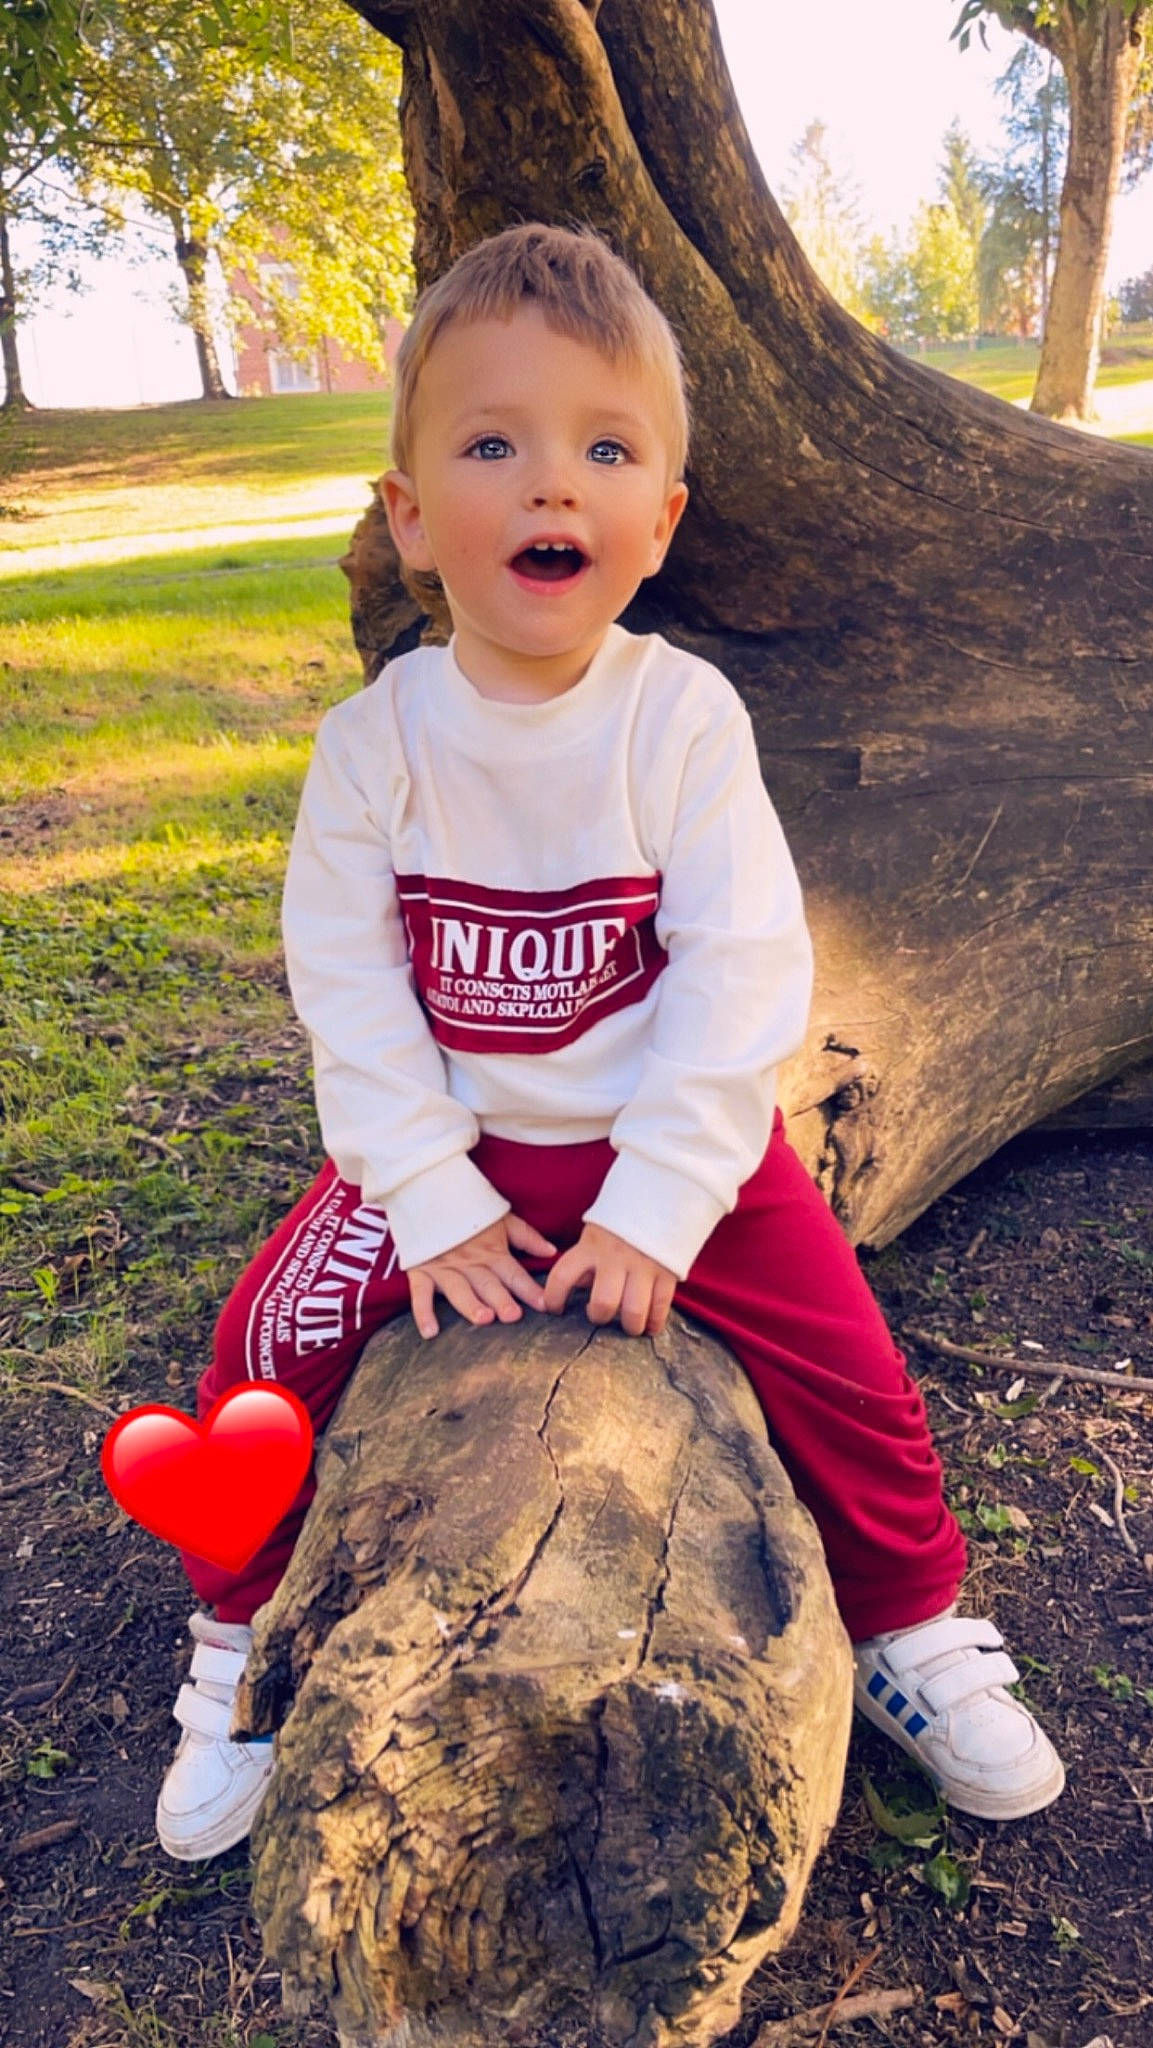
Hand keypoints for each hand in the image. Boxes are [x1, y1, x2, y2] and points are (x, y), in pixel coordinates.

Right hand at [407, 1212, 556, 1339]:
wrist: (428, 1193)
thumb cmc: (469, 1211)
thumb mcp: (501, 1220)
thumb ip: (527, 1237)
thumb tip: (552, 1251)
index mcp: (491, 1252)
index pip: (514, 1274)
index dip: (529, 1289)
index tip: (545, 1305)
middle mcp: (469, 1262)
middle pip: (487, 1283)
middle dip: (500, 1299)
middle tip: (512, 1315)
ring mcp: (444, 1267)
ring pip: (458, 1289)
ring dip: (470, 1303)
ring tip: (483, 1318)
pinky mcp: (421, 1270)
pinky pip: (420, 1293)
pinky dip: (423, 1312)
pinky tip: (430, 1331)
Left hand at [542, 1222, 676, 1337]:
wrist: (662, 1195)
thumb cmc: (622, 1220)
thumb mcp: (595, 1233)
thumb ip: (585, 1260)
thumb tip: (577, 1288)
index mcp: (591, 1246)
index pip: (562, 1277)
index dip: (553, 1298)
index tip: (555, 1309)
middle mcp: (615, 1258)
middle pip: (603, 1303)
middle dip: (599, 1317)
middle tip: (601, 1316)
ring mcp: (643, 1266)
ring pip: (633, 1312)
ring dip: (629, 1326)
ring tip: (628, 1325)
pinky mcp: (667, 1272)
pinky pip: (660, 1306)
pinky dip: (655, 1323)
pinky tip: (650, 1326)